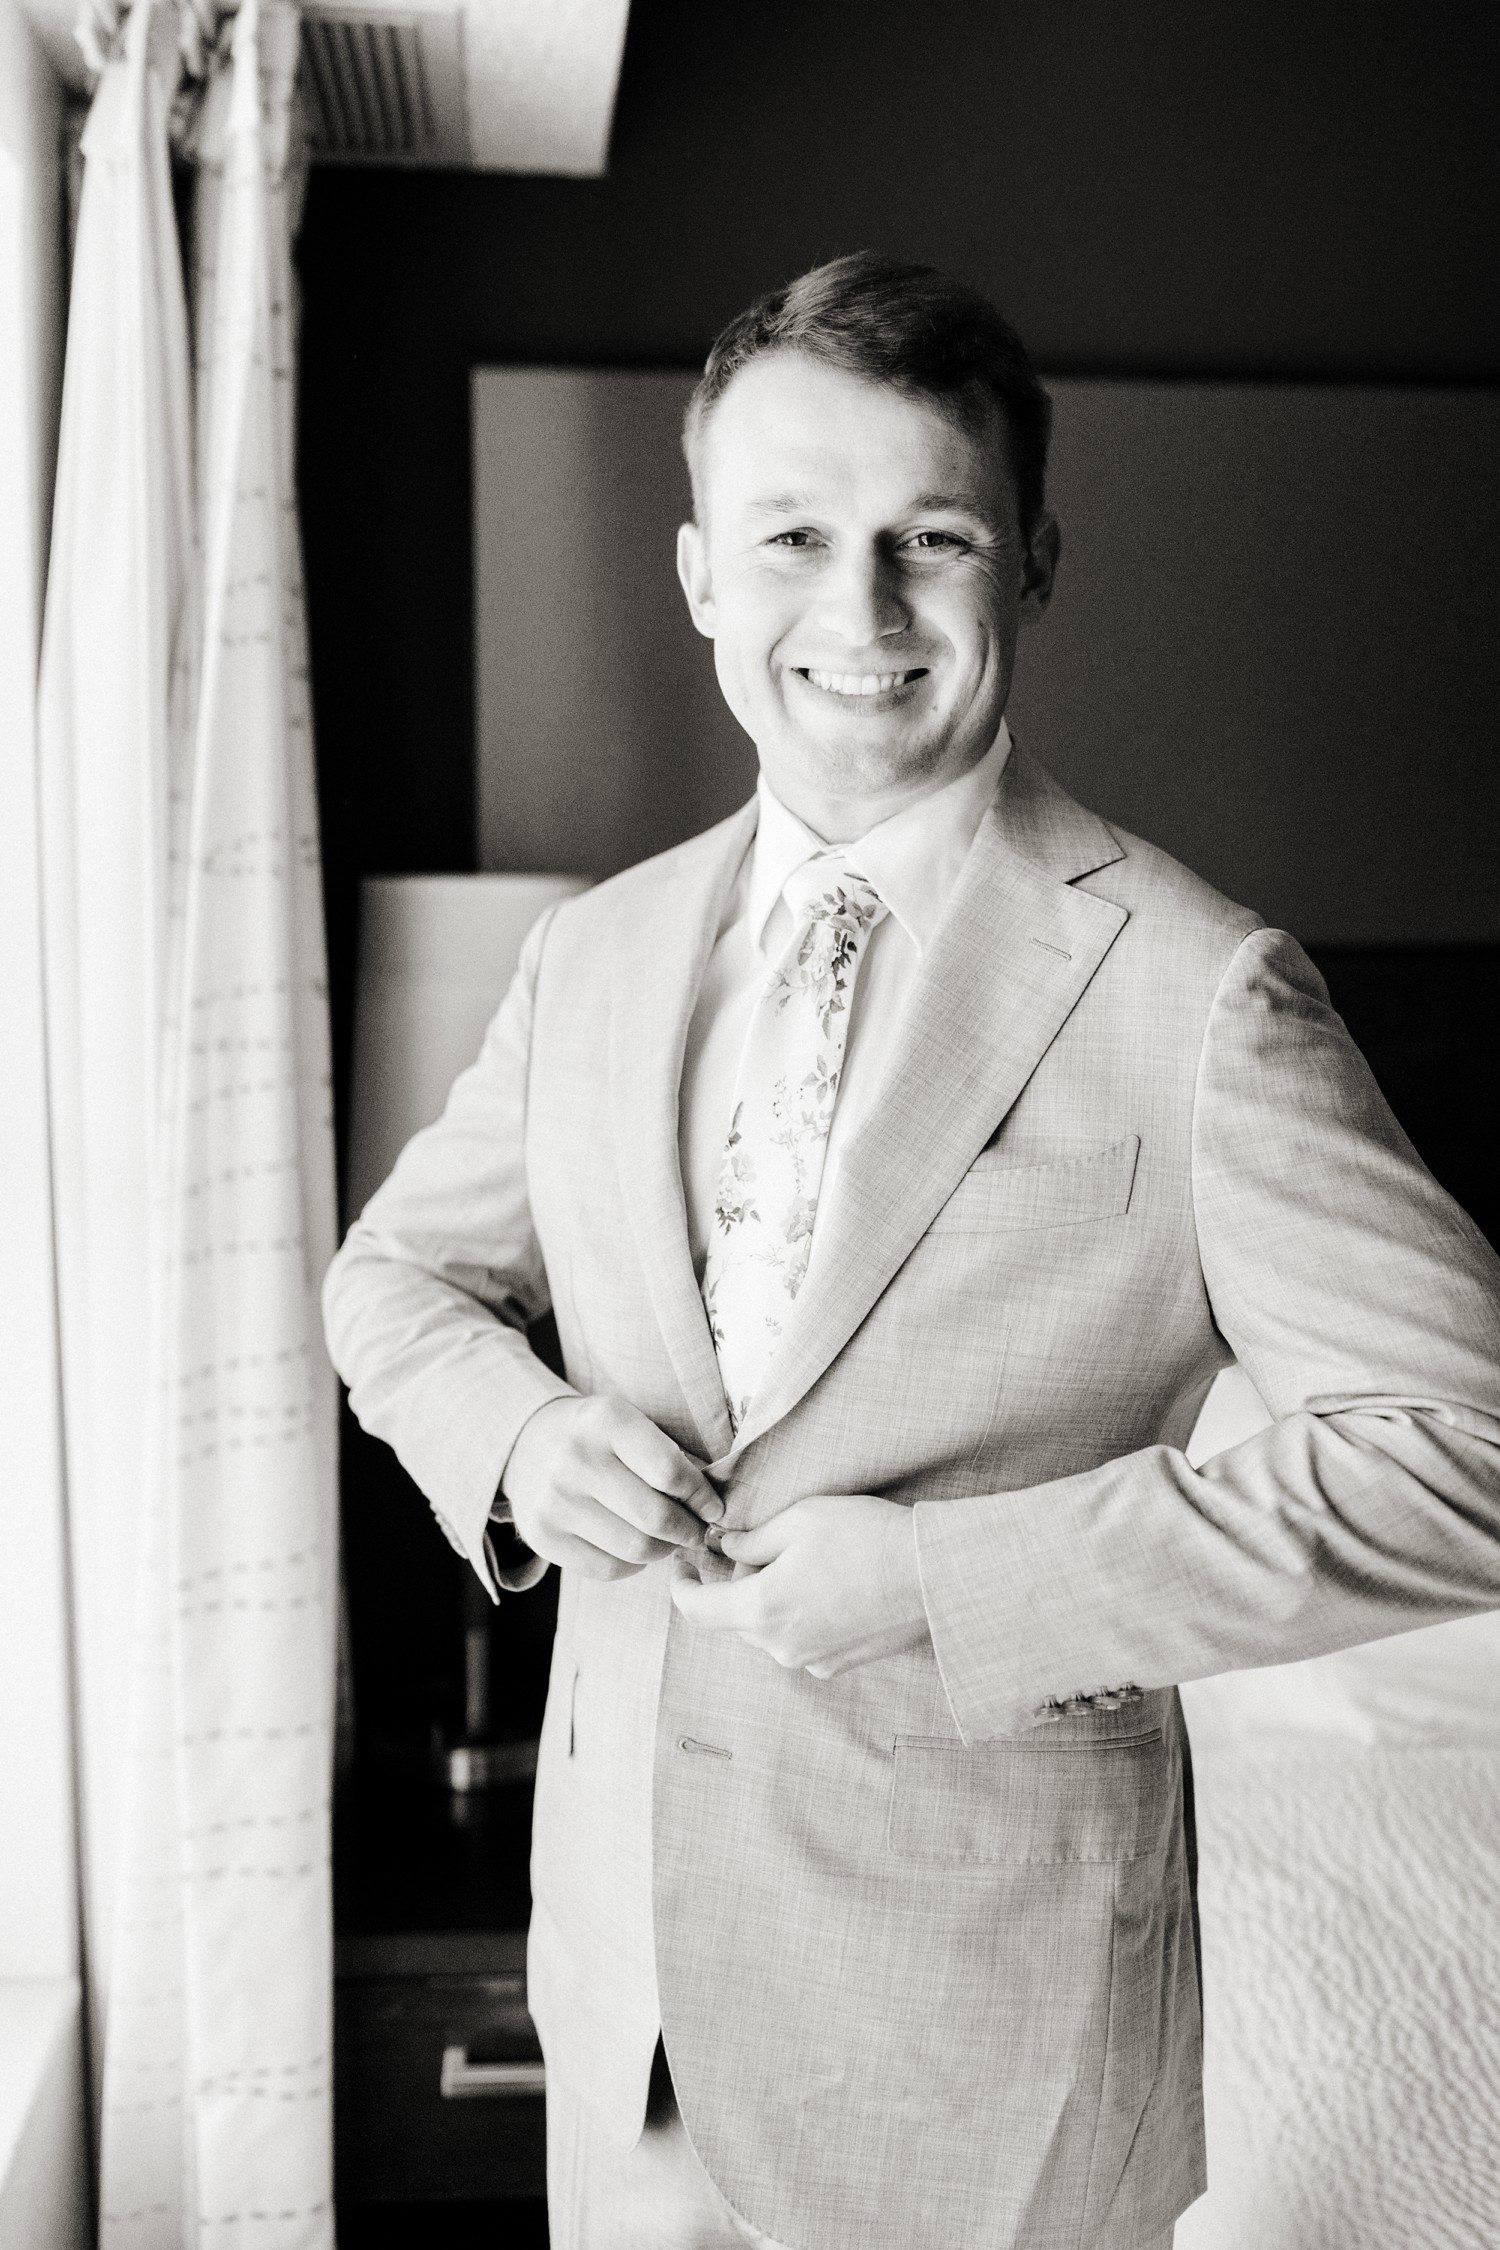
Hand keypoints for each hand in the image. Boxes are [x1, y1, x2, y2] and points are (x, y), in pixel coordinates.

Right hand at [501, 1395, 721, 1580]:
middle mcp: (575, 1459)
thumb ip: (672, 1457)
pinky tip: (634, 1547)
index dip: (701, 1496)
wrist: (526, 1443)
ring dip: (664, 1550)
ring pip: (635, 1549)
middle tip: (696, 1530)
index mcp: (606, 1420)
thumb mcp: (631, 1423)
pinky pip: (608, 1569)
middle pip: (655, 1517)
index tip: (713, 1508)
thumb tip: (713, 1508)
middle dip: (689, 1530)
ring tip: (668, 1539)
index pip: (669, 1470)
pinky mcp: (543, 1536)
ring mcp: (555, 1501)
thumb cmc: (599, 1436)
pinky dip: (633, 1565)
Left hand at [668, 1494, 929, 1677]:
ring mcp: (811, 1661)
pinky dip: (798, 1616)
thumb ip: (751, 1541)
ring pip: (767, 1630)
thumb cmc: (865, 1537)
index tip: (681, 1562)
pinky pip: (800, 1641)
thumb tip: (724, 1549)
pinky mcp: (839, 1665)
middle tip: (753, 1546)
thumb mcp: (799, 1520)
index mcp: (761, 1609)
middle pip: (733, 1619)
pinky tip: (827, 1586)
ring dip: (767, 1600)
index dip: (680, 1585)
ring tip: (800, 1561)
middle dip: (732, 1584)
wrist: (934, 1574)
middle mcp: (780, 1647)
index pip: (696, 1609)